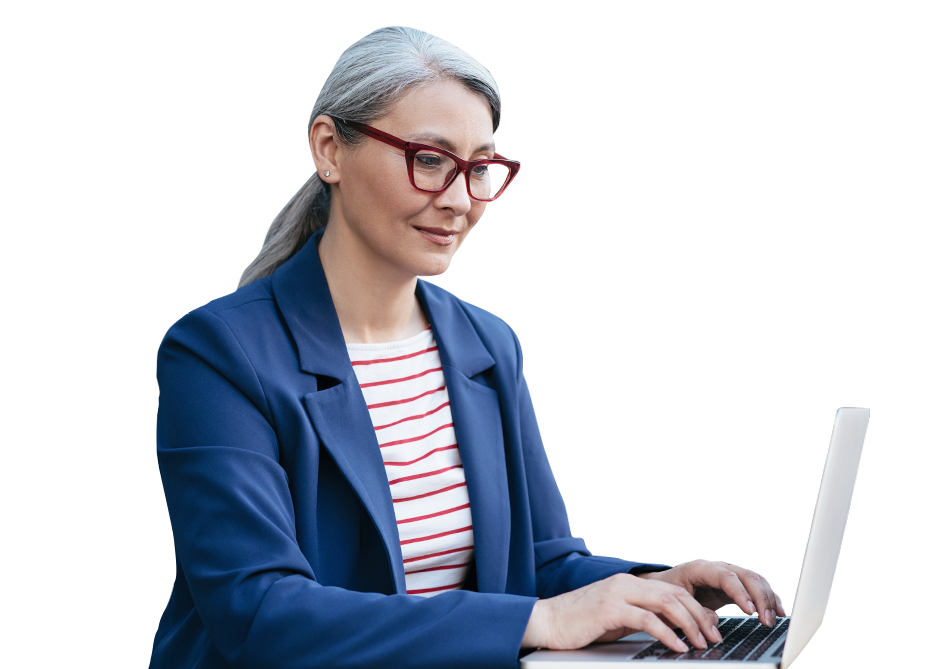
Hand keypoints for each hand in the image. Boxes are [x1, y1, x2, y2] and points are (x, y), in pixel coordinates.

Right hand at [520, 572, 722, 652]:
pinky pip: (647, 619)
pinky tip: (676, 646)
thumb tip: (676, 628)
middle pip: (675, 594)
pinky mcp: (609, 609)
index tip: (712, 627)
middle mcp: (626, 583)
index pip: (673, 590)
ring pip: (666, 603)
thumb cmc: (580, 624)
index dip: (697, 608)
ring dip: (689, 625)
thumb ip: (644, 618)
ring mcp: (618, 594)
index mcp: (629, 583)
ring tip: (700, 643)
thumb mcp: (618, 619)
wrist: (546, 621)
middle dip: (700, 616)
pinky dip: (667, 633)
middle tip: (714, 636)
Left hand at [637, 559, 785, 627]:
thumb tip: (713, 622)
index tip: (750, 611)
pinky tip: (777, 611)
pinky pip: (756, 586)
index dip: (740, 592)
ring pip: (754, 579)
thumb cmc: (666, 593)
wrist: (662, 586)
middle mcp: (716, 567)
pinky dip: (768, 597)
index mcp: (699, 568)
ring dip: (767, 598)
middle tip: (766, 620)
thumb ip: (694, 610)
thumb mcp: (674, 602)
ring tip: (772, 619)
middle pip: (745, 575)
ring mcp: (726, 573)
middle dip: (759, 597)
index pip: (725, 576)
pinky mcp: (734, 584)